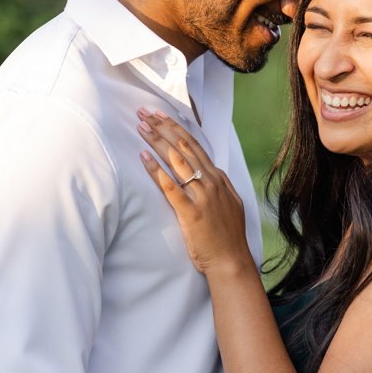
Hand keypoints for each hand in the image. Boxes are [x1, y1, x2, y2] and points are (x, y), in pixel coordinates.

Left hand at [137, 108, 252, 276]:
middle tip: (144, 112)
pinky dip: (156, 170)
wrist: (231, 261)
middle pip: (183, 147)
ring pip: (177, 160)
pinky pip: (170, 186)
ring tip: (140, 126)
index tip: (160, 115)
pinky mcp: (191, 212)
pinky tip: (143, 158)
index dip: (175, 128)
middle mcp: (211, 182)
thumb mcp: (229, 204)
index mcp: (219, 179)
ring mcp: (202, 196)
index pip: (195, 146)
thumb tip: (209, 175)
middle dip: (162, 126)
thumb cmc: (227, 237)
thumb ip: (218, 187)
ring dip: (157, 141)